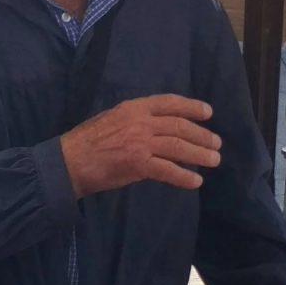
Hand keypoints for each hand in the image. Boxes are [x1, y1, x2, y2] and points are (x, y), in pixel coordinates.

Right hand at [61, 95, 222, 195]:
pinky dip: (184, 176)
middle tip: (216, 144)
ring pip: (179, 147)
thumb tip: (157, 128)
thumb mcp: (112, 119)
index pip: (169, 103)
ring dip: (200, 154)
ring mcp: (140, 142)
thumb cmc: (87, 142)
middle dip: (202, 135)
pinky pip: (168, 170)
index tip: (208, 113)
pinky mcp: (138, 164)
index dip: (192, 107)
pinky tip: (195, 182)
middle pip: (180, 126)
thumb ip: (135, 120)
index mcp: (133, 107)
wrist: (69, 161)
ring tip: (214, 160)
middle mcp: (140, 122)